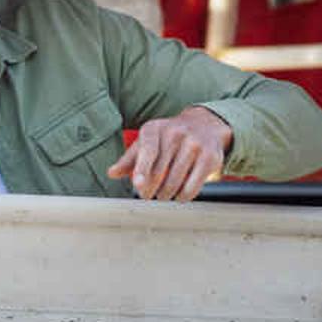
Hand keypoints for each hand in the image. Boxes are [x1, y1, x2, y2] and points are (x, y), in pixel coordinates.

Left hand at [110, 106, 232, 201]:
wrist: (205, 125)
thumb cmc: (170, 137)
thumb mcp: (148, 141)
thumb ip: (130, 158)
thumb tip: (112, 173)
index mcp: (155, 128)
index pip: (147, 150)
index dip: (141, 169)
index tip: (138, 184)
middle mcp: (175, 132)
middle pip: (159, 171)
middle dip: (150, 189)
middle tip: (147, 195)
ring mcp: (194, 144)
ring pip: (175, 181)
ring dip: (166, 195)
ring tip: (163, 195)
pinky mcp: (209, 157)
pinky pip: (192, 186)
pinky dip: (183, 196)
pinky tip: (179, 196)